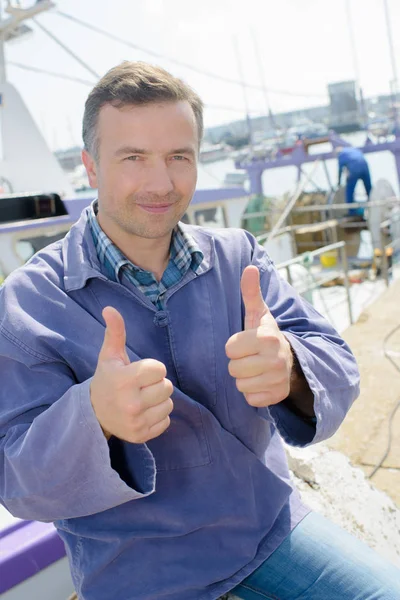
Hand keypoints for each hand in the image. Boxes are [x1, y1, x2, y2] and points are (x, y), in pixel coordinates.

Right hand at [90, 307, 173, 442]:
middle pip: (167, 387)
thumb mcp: (109, 356)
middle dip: (157, 384)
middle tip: (140, 387)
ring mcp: (136, 422)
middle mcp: (130, 403)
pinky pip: (166, 421)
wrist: (94, 414)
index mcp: (123, 381)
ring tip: (142, 399)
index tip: (138, 372)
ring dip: (159, 400)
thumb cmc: (107, 379)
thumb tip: (110, 308)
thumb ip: (114, 332)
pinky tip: (143, 412)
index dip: (151, 368)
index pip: (159, 369)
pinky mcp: (141, 436)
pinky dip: (158, 416)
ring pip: (169, 404)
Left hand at [225, 266, 292, 406]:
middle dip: (239, 364)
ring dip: (245, 379)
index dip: (235, 347)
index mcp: (267, 337)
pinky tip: (262, 381)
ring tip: (256, 369)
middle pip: (233, 369)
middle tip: (252, 357)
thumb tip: (249, 267)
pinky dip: (253, 392)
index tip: (247, 344)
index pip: (230, 348)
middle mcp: (275, 359)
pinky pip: (250, 399)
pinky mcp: (277, 396)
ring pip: (240, 385)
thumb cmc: (266, 336)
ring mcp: (278, 379)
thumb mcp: (259, 314)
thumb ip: (251, 293)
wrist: (292, 361)